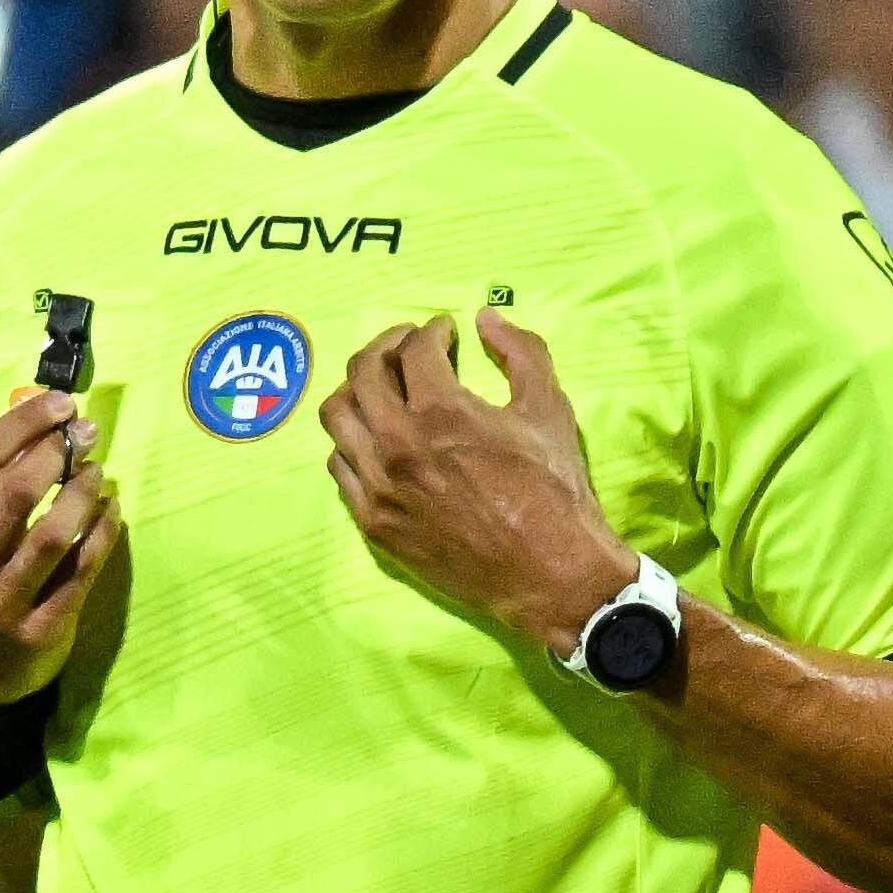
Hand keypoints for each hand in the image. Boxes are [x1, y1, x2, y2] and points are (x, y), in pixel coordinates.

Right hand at [0, 380, 116, 700]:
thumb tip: (33, 409)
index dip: (23, 424)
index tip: (59, 403)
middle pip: (16, 492)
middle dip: (58, 451)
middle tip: (86, 432)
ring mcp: (0, 607)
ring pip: (55, 533)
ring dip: (85, 491)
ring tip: (98, 472)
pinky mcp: (41, 631)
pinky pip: (83, 570)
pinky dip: (103, 531)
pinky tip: (111, 509)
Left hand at [318, 310, 636, 651]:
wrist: (549, 574)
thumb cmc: (555, 492)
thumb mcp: (550, 410)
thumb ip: (522, 352)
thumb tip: (487, 318)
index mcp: (441, 413)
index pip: (413, 350)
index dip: (430, 332)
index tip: (443, 333)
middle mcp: (398, 446)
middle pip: (362, 374)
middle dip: (385, 347)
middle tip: (406, 347)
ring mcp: (380, 488)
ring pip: (337, 419)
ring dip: (358, 392)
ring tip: (382, 390)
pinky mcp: (375, 524)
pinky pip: (340, 469)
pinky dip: (353, 443)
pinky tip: (377, 441)